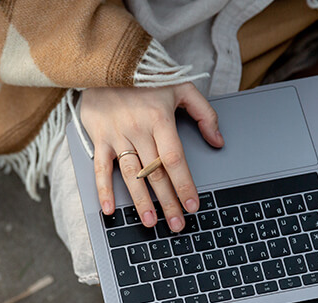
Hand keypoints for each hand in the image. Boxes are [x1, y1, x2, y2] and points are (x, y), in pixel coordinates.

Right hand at [80, 84, 223, 231]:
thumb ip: (204, 114)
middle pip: (155, 173)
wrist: (107, 63)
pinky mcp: (99, 139)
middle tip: (177, 224)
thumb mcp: (182, 87)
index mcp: (160, 119)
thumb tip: (217, 141)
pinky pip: (101, 168)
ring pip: (131, 175)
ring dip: (141, 202)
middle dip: (168, 202)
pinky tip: (109, 209)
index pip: (175, 159)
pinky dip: (104, 190)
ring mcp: (117, 136)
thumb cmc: (147, 78)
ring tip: (150, 222)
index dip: (184, 184)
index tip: (192, 204)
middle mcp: (138, 130)